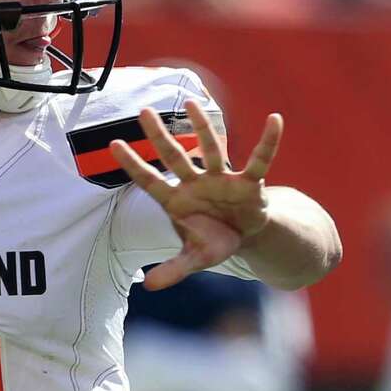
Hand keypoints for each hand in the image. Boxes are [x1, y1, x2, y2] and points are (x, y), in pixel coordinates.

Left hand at [110, 100, 281, 289]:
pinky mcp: (249, 182)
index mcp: (178, 201)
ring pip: (212, 149)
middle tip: (143, 111)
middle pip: (175, 157)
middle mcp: (196, 184)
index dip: (133, 164)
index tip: (114, 143)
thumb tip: (148, 287)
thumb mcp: (194, 259)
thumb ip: (173, 270)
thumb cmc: (213, 242)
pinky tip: (276, 120)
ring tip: (191, 103)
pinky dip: (270, 141)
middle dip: (159, 136)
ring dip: (202, 127)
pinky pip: (261, 159)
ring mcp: (222, 180)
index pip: (150, 180)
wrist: (245, 235)